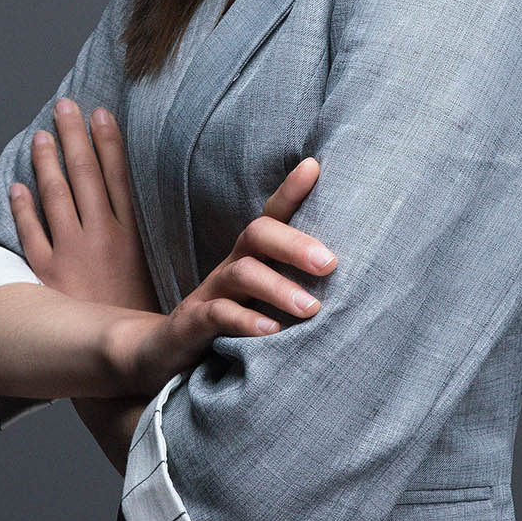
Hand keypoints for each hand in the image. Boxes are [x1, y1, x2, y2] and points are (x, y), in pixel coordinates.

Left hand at [9, 100, 158, 312]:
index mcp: (132, 237)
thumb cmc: (146, 320)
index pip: (118, 177)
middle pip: (85, 175)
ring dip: (46, 163)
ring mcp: (70, 255)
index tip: (101, 113)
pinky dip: (22, 208)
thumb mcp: (163, 275)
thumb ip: (156, 244)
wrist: (122, 361)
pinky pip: (30, 233)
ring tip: (40, 136)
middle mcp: (100, 239)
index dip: (109, 142)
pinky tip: (16, 187)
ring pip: (54, 196)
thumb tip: (159, 216)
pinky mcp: (46, 275)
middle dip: (75, 137)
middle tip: (65, 106)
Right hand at [94, 155, 336, 403]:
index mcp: (251, 257)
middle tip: (330, 263)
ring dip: (279, 288)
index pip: (272, 215)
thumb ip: (297, 287)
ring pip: (242, 274)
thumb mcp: (264, 301)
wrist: (166, 354)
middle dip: (295, 244)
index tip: (314, 166)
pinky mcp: (193, 324)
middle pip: (258, 234)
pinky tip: (272, 331)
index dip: (290, 191)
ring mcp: (210, 293)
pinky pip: (218, 315)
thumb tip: (356, 282)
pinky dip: (246, 321)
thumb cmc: (231, 325)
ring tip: (311, 308)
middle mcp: (231, 267)